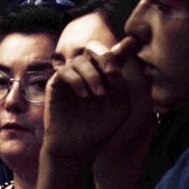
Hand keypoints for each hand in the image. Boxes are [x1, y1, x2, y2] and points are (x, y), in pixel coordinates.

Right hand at [42, 43, 131, 161]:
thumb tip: (111, 65)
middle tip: (111, 71)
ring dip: (92, 75)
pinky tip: (85, 96)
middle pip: (93, 49)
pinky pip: (64, 71)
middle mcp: (87, 74)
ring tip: (98, 95)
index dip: (123, 47)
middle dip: (104, 55)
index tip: (133, 41)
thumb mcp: (120, 107)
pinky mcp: (55, 84)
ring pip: (79, 60)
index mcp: (105, 77)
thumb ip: (120, 84)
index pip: (113, 56)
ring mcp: (70, 78)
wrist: (78, 147)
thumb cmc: (100, 129)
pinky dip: (77, 81)